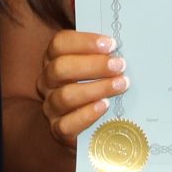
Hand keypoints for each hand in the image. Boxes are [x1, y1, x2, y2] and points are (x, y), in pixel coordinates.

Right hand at [36, 30, 125, 148]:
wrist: (87, 125)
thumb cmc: (95, 85)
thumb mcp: (95, 66)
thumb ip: (103, 55)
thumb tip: (123, 45)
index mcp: (53, 60)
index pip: (59, 44)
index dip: (84, 42)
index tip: (111, 44)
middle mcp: (47, 82)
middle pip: (60, 68)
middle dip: (94, 65)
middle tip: (120, 65)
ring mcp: (50, 107)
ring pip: (65, 96)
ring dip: (96, 88)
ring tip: (120, 85)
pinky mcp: (57, 129)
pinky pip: (66, 124)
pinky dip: (87, 114)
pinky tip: (104, 105)